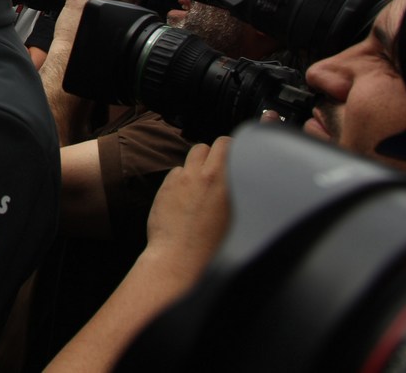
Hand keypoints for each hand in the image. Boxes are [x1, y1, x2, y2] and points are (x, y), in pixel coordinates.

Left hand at [141, 137, 230, 285]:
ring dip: (199, 162)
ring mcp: (182, 180)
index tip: (235, 155)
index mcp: (224, 182)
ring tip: (203, 181)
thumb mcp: (236, 217)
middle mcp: (202, 176)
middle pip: (211, 145)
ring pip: (193, 154)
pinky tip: (186, 196)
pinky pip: (177, 171)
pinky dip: (183, 178)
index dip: (233, 148)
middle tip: (219, 167)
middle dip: (216, 152)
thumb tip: (238, 180)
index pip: (228, 145)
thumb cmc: (212, 246)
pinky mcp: (166, 186)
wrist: (180, 258)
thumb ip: (236, 192)